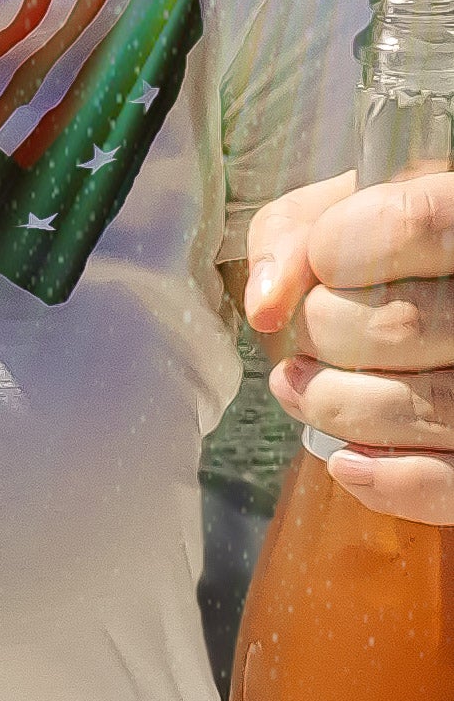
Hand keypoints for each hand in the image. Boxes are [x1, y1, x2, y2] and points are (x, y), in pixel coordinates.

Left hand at [243, 169, 453, 524]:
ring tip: (298, 385)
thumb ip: (295, 232)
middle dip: (322, 332)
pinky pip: (447, 485)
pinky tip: (346, 459)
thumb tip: (264, 301)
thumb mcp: (348, 214)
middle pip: (401, 326)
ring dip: (330, 402)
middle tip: (307, 332)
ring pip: (416, 405)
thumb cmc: (391, 256)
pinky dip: (384, 479)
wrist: (437, 307)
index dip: (339, 247)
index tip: (322, 257)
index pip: (415, 223)